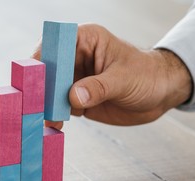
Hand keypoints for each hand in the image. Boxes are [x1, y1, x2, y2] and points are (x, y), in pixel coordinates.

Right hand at [33, 24, 191, 127]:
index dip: (42, 60)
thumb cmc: (147, 75)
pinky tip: (54, 125)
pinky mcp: (78, 99)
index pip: (56, 45)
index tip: (35, 78)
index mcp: (85, 41)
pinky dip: (56, 116)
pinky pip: (61, 108)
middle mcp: (76, 59)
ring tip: (44, 120)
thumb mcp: (124, 79)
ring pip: (52, 92)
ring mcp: (76, 80)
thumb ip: (99, 87)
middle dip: (41, 88)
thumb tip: (73, 97)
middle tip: (36, 106)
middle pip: (48, 71)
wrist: (160, 94)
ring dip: (46, 106)